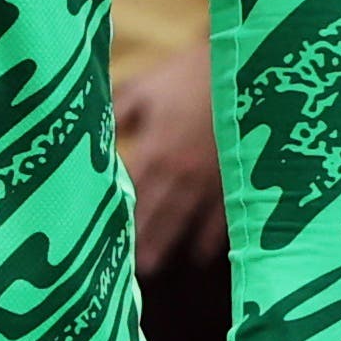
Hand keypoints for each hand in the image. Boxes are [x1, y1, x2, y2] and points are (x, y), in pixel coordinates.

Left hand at [113, 53, 226, 273]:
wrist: (246, 69)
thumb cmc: (192, 75)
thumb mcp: (147, 88)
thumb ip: (118, 115)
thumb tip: (95, 134)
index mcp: (156, 154)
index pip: (133, 199)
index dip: (121, 222)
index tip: (107, 243)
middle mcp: (181, 177)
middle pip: (157, 219)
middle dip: (142, 244)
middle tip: (128, 270)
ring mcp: (212, 183)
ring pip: (187, 224)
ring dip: (170, 246)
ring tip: (155, 268)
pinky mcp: (237, 181)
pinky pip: (222, 220)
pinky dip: (210, 240)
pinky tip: (202, 256)